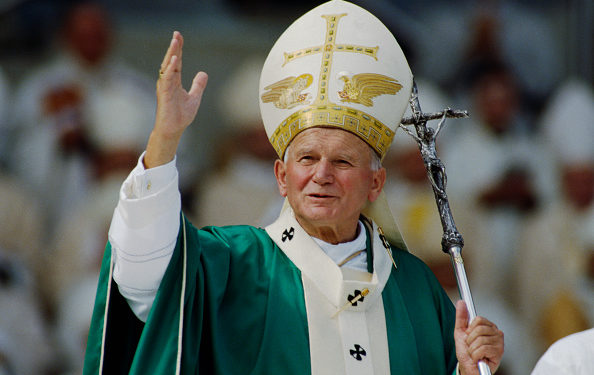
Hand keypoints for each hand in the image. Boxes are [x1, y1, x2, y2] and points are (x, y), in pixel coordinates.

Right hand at [145, 31, 207, 168]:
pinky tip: (173, 60)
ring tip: (175, 41)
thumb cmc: (181, 115)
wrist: (174, 129)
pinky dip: (170, 69)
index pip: (176, 61)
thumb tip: (203, 73)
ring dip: (171, 54)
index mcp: (174, 81)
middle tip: (177, 34)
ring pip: (167, 67)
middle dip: (174, 47)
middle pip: (171, 60)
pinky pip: (167, 79)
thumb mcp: (194, 97)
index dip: (178, 49)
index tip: (179, 37)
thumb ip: (198, 85)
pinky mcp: (165, 94)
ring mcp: (165, 87)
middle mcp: (168, 81)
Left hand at [454, 300, 503, 374]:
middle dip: (470, 340)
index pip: (478, 319)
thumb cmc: (466, 352)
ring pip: (480, 340)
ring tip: (475, 353)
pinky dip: (476, 355)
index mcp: (488, 327)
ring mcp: (499, 343)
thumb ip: (461, 317)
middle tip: (472, 346)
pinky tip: (479, 358)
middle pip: (479, 329)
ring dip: (472, 349)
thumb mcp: (460, 332)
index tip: (469, 335)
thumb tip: (461, 303)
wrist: (468, 368)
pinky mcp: (499, 352)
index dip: (470, 329)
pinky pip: (482, 349)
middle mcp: (496, 333)